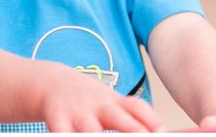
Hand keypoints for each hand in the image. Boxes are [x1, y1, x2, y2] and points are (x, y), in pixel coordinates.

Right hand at [39, 63, 165, 131]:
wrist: (52, 83)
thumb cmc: (88, 101)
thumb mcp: (110, 104)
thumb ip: (133, 119)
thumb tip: (161, 133)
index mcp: (113, 102)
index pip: (136, 107)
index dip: (151, 119)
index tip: (163, 132)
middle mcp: (97, 106)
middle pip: (116, 117)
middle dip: (132, 130)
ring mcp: (77, 113)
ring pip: (89, 130)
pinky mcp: (56, 120)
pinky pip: (62, 134)